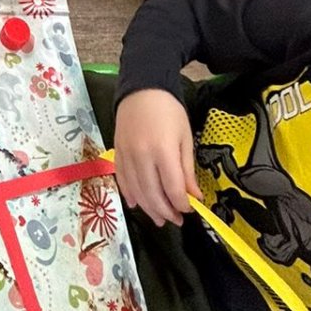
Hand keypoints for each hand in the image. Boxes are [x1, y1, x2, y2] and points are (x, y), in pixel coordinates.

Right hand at [112, 88, 197, 226]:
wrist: (141, 89)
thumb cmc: (168, 111)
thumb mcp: (184, 137)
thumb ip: (187, 169)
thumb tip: (194, 197)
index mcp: (163, 150)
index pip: (172, 188)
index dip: (182, 204)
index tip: (190, 210)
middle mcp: (141, 156)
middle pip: (152, 194)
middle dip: (166, 211)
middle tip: (176, 221)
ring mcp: (126, 156)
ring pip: (136, 191)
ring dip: (149, 209)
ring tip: (160, 219)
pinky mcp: (117, 154)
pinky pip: (122, 180)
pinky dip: (130, 195)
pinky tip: (138, 205)